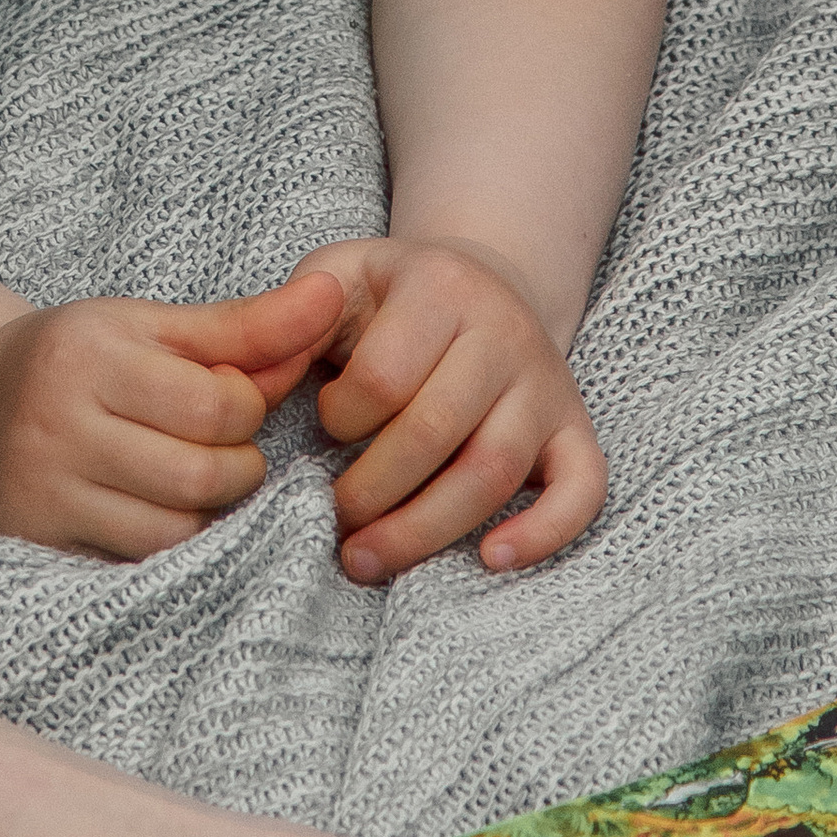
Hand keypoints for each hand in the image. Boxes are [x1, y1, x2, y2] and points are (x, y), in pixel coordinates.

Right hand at [0, 266, 345, 558]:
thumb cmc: (84, 357)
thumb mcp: (155, 326)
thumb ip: (247, 324)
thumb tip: (334, 295)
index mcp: (89, 356)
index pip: (217, 404)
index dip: (249, 407)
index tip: (234, 397)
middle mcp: (56, 425)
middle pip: (202, 475)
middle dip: (238, 465)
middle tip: (223, 446)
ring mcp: (43, 494)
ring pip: (178, 529)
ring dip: (210, 509)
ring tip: (195, 474)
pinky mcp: (39, 544)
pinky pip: (141, 563)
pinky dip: (173, 542)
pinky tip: (162, 507)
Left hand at [295, 237, 605, 584]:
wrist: (484, 281)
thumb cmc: (393, 293)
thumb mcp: (337, 277)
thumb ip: (290, 317)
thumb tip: (252, 380)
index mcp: (441, 287)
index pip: (384, 376)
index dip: (340, 418)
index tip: (322, 425)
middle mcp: (504, 333)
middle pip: (436, 432)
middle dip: (371, 492)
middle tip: (334, 522)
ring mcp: (546, 385)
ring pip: (495, 472)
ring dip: (426, 530)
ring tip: (367, 559)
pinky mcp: (575, 429)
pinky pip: (583, 488)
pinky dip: (544, 532)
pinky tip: (491, 560)